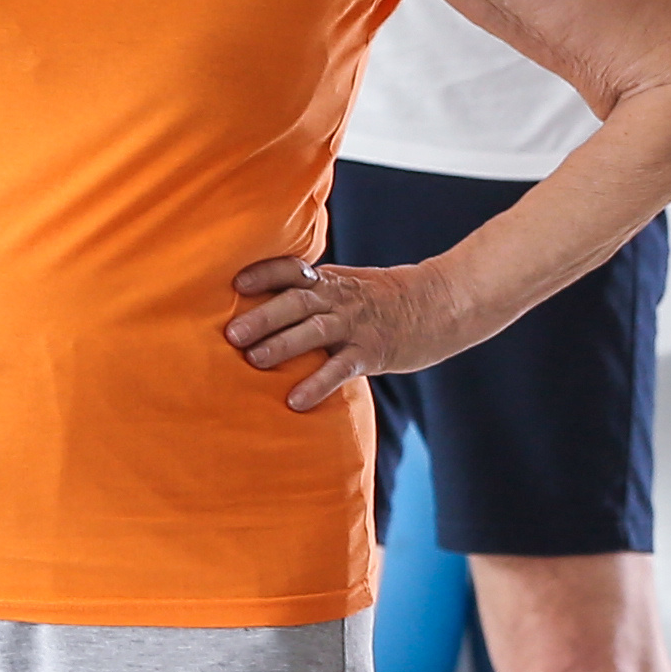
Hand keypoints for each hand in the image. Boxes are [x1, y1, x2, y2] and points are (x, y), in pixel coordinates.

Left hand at [225, 253, 472, 410]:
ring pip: (315, 331)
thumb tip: (255, 307)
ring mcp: (355, 325)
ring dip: (283, 344)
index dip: (264, 274)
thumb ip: (307, 293)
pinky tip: (296, 401)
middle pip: (296, 302)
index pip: (291, 270)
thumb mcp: (344, 286)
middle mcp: (337, 300)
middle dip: (262, 316)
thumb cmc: (379, 299)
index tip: (235, 283)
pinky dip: (318, 384)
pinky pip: (341, 369)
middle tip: (231, 334)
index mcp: (326, 282)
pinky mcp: (372, 351)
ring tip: (254, 360)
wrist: (439, 303)